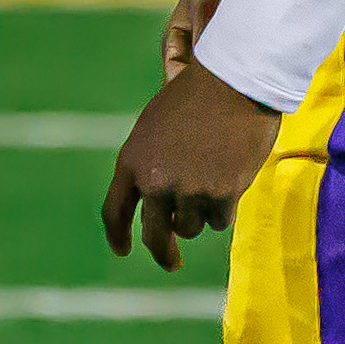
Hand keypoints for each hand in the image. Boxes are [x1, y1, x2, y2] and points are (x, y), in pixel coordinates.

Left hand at [103, 60, 280, 272]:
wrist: (231, 81)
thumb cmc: (194, 96)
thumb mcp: (155, 128)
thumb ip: (150, 166)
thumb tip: (159, 208)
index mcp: (131, 162)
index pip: (114, 212)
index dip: (117, 235)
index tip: (122, 250)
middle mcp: (155, 182)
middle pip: (154, 236)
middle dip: (163, 254)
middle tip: (171, 262)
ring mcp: (187, 192)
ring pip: (190, 227)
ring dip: (200, 213)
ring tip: (212, 178)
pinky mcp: (220, 196)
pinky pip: (218, 220)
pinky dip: (223, 207)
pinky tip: (230, 178)